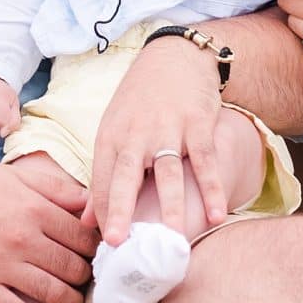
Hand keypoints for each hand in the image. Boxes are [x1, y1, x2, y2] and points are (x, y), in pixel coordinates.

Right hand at [0, 154, 94, 302]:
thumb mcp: (14, 176)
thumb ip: (55, 188)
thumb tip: (91, 201)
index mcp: (35, 208)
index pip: (84, 234)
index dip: (97, 245)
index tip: (99, 251)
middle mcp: (24, 239)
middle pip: (74, 265)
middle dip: (87, 273)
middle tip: (89, 277)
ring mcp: (3, 267)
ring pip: (55, 293)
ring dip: (73, 301)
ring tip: (75, 301)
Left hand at [85, 36, 227, 244]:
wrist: (175, 57)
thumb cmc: (141, 102)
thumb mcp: (114, 131)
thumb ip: (103, 177)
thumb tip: (86, 221)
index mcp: (111, 137)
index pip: (102, 181)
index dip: (104, 214)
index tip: (107, 246)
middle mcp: (135, 133)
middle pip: (126, 175)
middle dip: (121, 209)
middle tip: (116, 243)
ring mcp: (168, 128)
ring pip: (168, 172)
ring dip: (172, 206)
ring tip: (174, 239)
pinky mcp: (197, 124)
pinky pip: (205, 161)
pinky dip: (211, 188)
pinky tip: (216, 215)